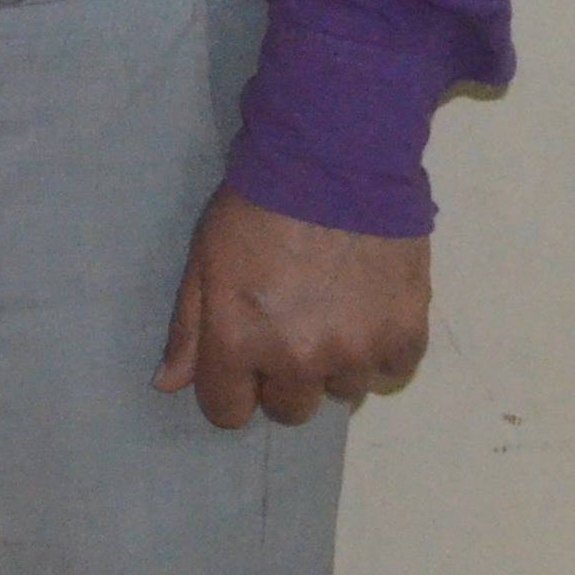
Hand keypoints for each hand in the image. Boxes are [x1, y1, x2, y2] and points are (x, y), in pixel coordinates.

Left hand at [155, 187, 431, 429]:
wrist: (334, 162)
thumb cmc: (257, 207)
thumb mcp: (205, 260)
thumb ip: (188, 328)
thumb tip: (169, 384)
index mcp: (240, 342)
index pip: (229, 411)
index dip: (232, 388)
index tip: (242, 362)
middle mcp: (299, 359)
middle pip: (289, 409)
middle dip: (284, 377)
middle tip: (291, 326)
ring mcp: (357, 350)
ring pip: (343, 390)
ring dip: (336, 361)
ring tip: (334, 308)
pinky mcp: (406, 333)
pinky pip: (393, 370)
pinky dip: (382, 348)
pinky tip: (370, 309)